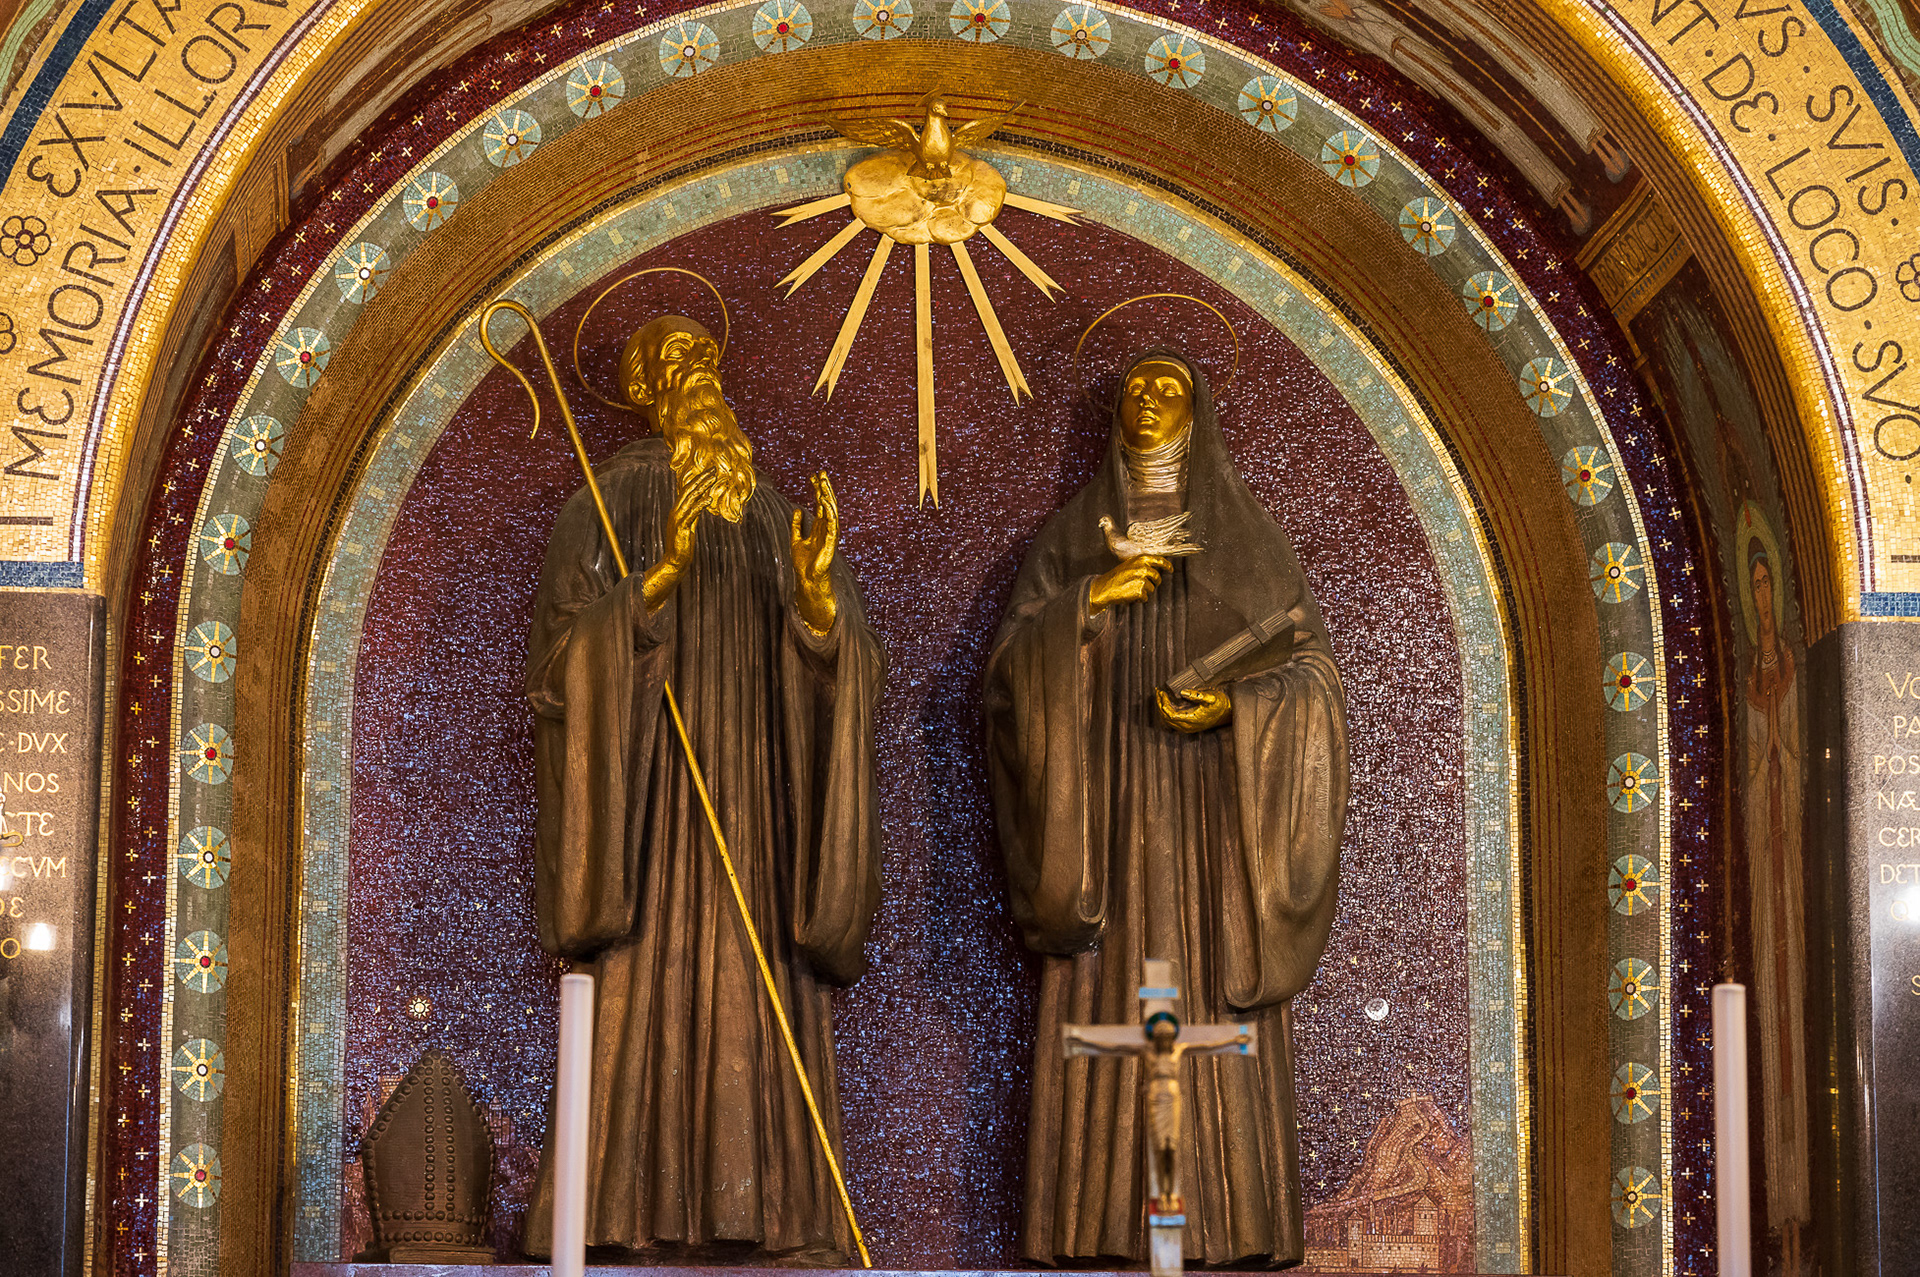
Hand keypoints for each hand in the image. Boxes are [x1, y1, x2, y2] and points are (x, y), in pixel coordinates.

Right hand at [642, 469, 716, 609]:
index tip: (709, 471)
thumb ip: (693, 515)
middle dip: (701, 478)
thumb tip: (701, 505)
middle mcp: (676, 511)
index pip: (688, 490)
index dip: (698, 480)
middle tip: (713, 468)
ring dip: (702, 486)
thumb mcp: (689, 526)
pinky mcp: (681, 527)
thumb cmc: (682, 546)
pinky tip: (709, 498)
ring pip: (690, 498)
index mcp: (678, 510)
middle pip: (689, 490)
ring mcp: (678, 519)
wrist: (674, 562)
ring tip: (713, 478)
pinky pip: (692, 513)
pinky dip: (700, 504)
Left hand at [790, 471, 838, 633]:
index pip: (820, 504)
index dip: (817, 489)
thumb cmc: (803, 562)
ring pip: (831, 511)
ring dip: (828, 497)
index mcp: (819, 527)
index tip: (813, 476)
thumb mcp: (796, 539)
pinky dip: (830, 513)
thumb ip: (797, 525)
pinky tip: (826, 502)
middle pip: (827, 504)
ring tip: (824, 483)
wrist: (807, 579)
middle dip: (824, 488)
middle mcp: (826, 528)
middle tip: (821, 473)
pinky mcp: (830, 542)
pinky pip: (831, 525)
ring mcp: (830, 534)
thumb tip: (797, 510)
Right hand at [1088, 555, 1171, 615]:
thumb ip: (1142, 565)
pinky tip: (1130, 596)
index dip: (1167, 565)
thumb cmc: (1116, 577)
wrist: (1103, 588)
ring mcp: (1142, 579)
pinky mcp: (1140, 591)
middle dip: (1155, 582)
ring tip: (1131, 589)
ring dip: (1144, 591)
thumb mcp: (1129, 565)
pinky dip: (1139, 599)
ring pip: (1152, 589)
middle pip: (1157, 577)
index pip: (1160, 560)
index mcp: (1140, 559)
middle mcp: (1143, 568)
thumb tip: (1156, 569)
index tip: (1171, 569)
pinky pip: (1146, 597)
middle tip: (1147, 585)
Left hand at [1156, 686, 1230, 732]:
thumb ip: (1197, 695)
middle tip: (1158, 691)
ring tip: (1160, 696)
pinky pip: (1171, 722)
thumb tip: (1182, 692)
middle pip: (1166, 718)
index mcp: (1192, 719)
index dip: (1163, 703)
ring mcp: (1187, 727)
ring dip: (1162, 708)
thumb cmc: (1220, 704)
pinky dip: (1166, 712)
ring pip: (1167, 721)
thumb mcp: (1211, 697)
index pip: (1170, 714)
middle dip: (1160, 704)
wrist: (1228, 713)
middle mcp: (1187, 726)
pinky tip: (1166, 703)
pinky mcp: (1187, 726)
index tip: (1162, 692)